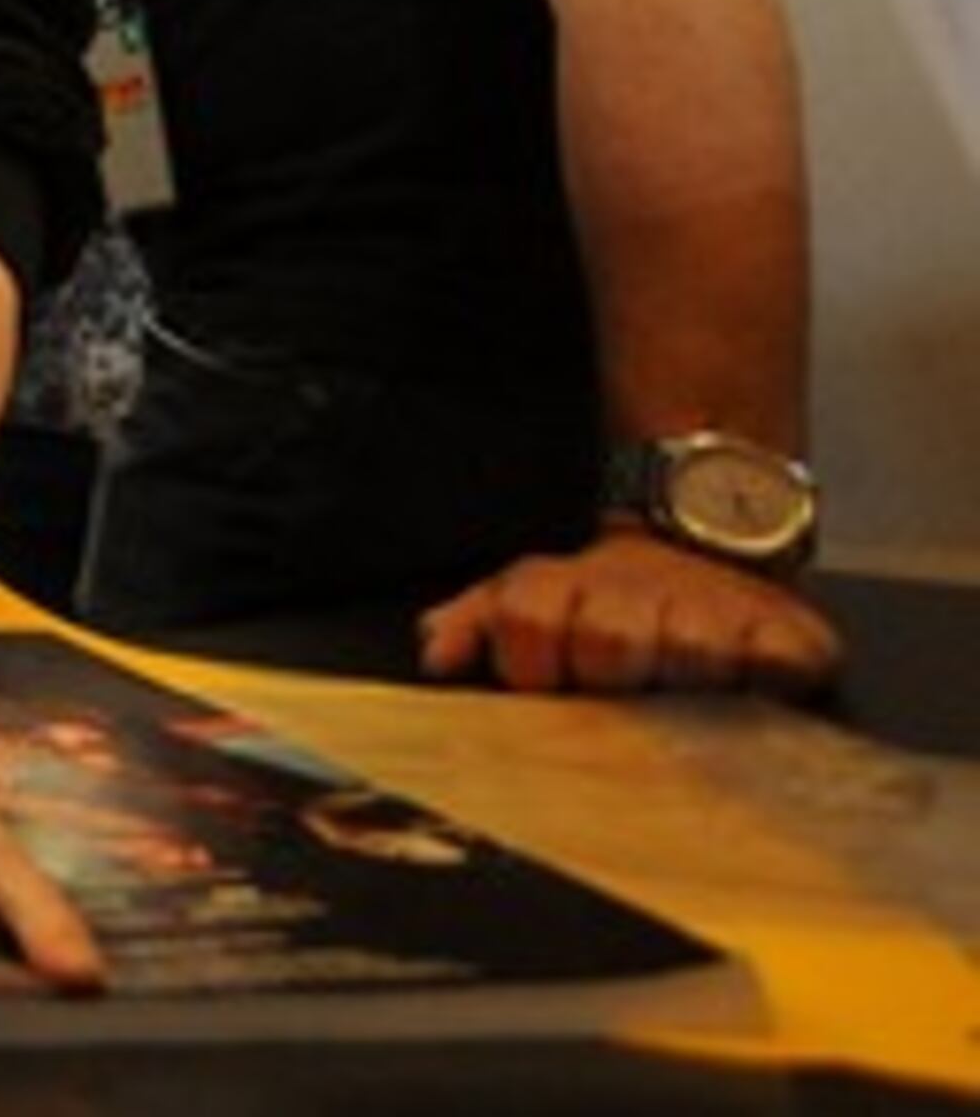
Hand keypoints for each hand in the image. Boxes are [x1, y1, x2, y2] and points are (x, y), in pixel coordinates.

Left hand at [419, 528, 842, 697]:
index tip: (548, 679)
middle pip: (609, 643)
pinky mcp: (794, 634)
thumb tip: (439, 655)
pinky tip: (753, 683)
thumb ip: (475, 621)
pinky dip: (768, 675)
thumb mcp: (528, 597)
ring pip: (691, 652)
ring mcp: (719, 613)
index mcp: (568, 590)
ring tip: (684, 687)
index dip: (531, 659)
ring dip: (686, 679)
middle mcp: (642, 595)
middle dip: (609, 673)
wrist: (706, 545)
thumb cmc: (605, 599)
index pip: (529, 619)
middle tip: (622, 685)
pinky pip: (779, 662)